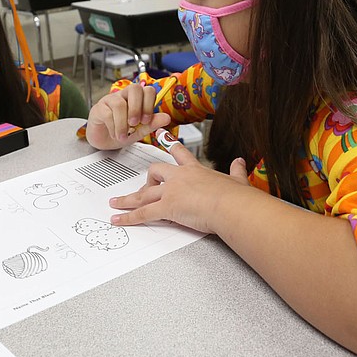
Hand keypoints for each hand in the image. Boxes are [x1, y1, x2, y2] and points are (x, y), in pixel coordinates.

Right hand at [86, 82, 171, 149]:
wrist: (104, 142)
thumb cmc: (122, 132)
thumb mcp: (140, 130)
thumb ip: (152, 123)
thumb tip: (166, 118)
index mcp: (137, 99)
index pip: (148, 90)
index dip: (149, 104)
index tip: (147, 120)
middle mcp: (124, 96)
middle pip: (134, 89)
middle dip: (137, 108)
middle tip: (135, 123)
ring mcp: (111, 100)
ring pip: (120, 104)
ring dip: (123, 122)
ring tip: (124, 135)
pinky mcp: (99, 108)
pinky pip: (107, 114)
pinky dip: (113, 127)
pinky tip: (115, 134)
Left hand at [108, 141, 250, 232]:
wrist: (231, 205)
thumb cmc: (236, 196)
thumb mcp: (238, 180)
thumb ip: (237, 171)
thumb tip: (241, 163)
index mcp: (196, 170)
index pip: (179, 154)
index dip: (170, 147)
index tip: (162, 137)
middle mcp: (179, 177)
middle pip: (154, 172)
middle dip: (146, 181)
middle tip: (141, 188)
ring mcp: (171, 191)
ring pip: (143, 194)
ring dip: (127, 199)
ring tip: (115, 203)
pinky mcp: (167, 207)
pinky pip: (143, 213)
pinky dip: (128, 218)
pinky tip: (118, 219)